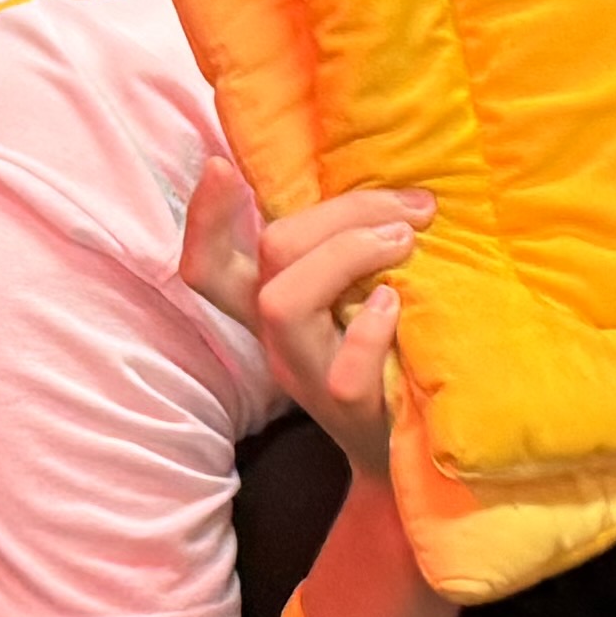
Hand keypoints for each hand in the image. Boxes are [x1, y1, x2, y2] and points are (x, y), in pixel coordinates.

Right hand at [181, 157, 425, 483]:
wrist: (410, 451)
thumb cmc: (385, 353)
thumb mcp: (353, 296)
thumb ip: (348, 249)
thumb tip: (395, 182)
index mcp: (267, 304)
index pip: (208, 263)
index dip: (204, 216)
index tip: (219, 165)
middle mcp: (275, 338)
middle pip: (269, 254)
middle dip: (339, 214)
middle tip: (411, 211)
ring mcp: (306, 375)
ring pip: (285, 302)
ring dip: (349, 255)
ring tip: (406, 244)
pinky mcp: (348, 411)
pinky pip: (345, 369)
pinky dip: (371, 328)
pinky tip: (395, 306)